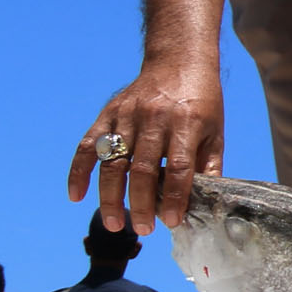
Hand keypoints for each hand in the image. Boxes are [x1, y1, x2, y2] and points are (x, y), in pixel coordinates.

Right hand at [68, 59, 222, 234]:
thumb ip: (208, 166)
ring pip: (113, 162)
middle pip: (143, 169)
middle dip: (141, 204)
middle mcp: (154, 119)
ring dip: (110, 197)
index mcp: (186, 124)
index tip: (170, 222)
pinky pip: (88, 146)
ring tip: (115, 223)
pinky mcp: (108, 115)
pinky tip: (77, 196)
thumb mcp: (215, 131)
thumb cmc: (202, 102)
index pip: (179, 168)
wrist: (179, 61)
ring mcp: (127, 116)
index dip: (173, 197)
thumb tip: (204, 203)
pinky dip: (79, 172)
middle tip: (143, 229)